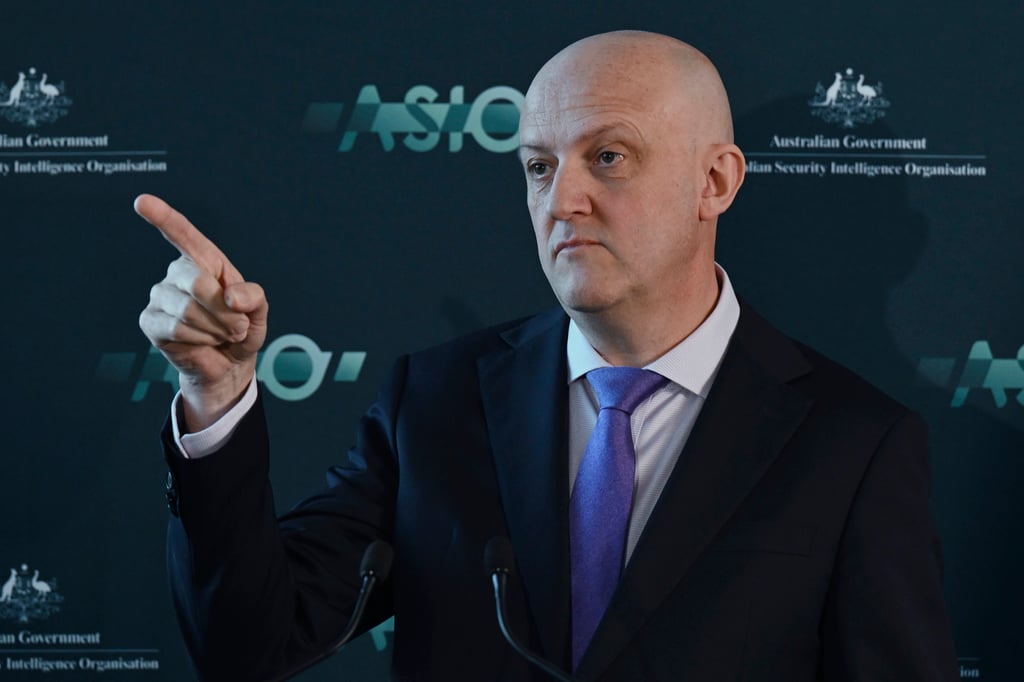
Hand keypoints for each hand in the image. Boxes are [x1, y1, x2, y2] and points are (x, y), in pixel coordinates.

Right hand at [136, 194, 268, 430]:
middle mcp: (177, 273)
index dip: (163, 217)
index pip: (182, 233)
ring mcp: (161, 296)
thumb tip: (229, 296)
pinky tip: (203, 341)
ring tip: (221, 334)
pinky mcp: (150, 321)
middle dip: (226, 311)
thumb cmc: (242, 329)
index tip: (141, 201)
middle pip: (197, 282)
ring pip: (188, 309)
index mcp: (204, 260)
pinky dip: (199, 338)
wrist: (229, 364)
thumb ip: (253, 297)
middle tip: (237, 326)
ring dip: (216, 328)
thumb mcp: (258, 311)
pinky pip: (176, 328)